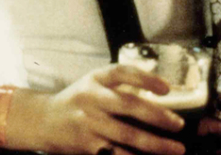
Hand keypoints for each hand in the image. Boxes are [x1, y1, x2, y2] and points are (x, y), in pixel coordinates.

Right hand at [30, 64, 186, 154]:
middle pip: (128, 104)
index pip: (122, 73)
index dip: (146, 79)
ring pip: (127, 134)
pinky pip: (116, 154)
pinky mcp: (87, 145)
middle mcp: (91, 98)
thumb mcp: (92, 83)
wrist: (42, 120)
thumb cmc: (76, 100)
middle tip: (178, 124)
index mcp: (95, 79)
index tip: (166, 88)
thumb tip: (160, 88)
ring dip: (155, 144)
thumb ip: (119, 83)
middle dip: (157, 115)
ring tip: (175, 148)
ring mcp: (89, 123)